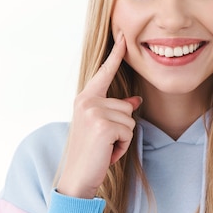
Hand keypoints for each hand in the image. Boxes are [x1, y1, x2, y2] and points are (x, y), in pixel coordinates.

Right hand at [57, 33, 141, 198]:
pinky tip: (107, 152)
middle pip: (126, 106)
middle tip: (103, 142)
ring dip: (122, 138)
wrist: (76, 177)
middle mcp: (87, 100)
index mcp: (85, 98)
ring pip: (129, 119)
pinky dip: (122, 146)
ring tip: (105, 147)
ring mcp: (93, 112)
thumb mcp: (102, 128)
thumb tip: (135, 101)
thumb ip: (116, 111)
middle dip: (121, 128)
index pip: (104, 72)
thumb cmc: (90, 153)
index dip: (116, 54)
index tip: (123, 36)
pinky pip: (128, 132)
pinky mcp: (102, 125)